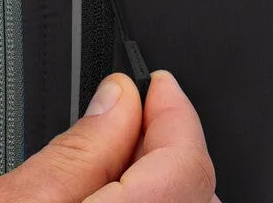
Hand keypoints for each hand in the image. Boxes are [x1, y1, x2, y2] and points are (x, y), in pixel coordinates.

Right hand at [0, 67, 219, 201]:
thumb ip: (75, 151)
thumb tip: (120, 97)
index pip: (186, 161)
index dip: (175, 110)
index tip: (158, 81)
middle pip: (197, 190)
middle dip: (171, 142)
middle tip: (136, 108)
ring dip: (166, 178)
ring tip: (125, 150)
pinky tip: (121, 194)